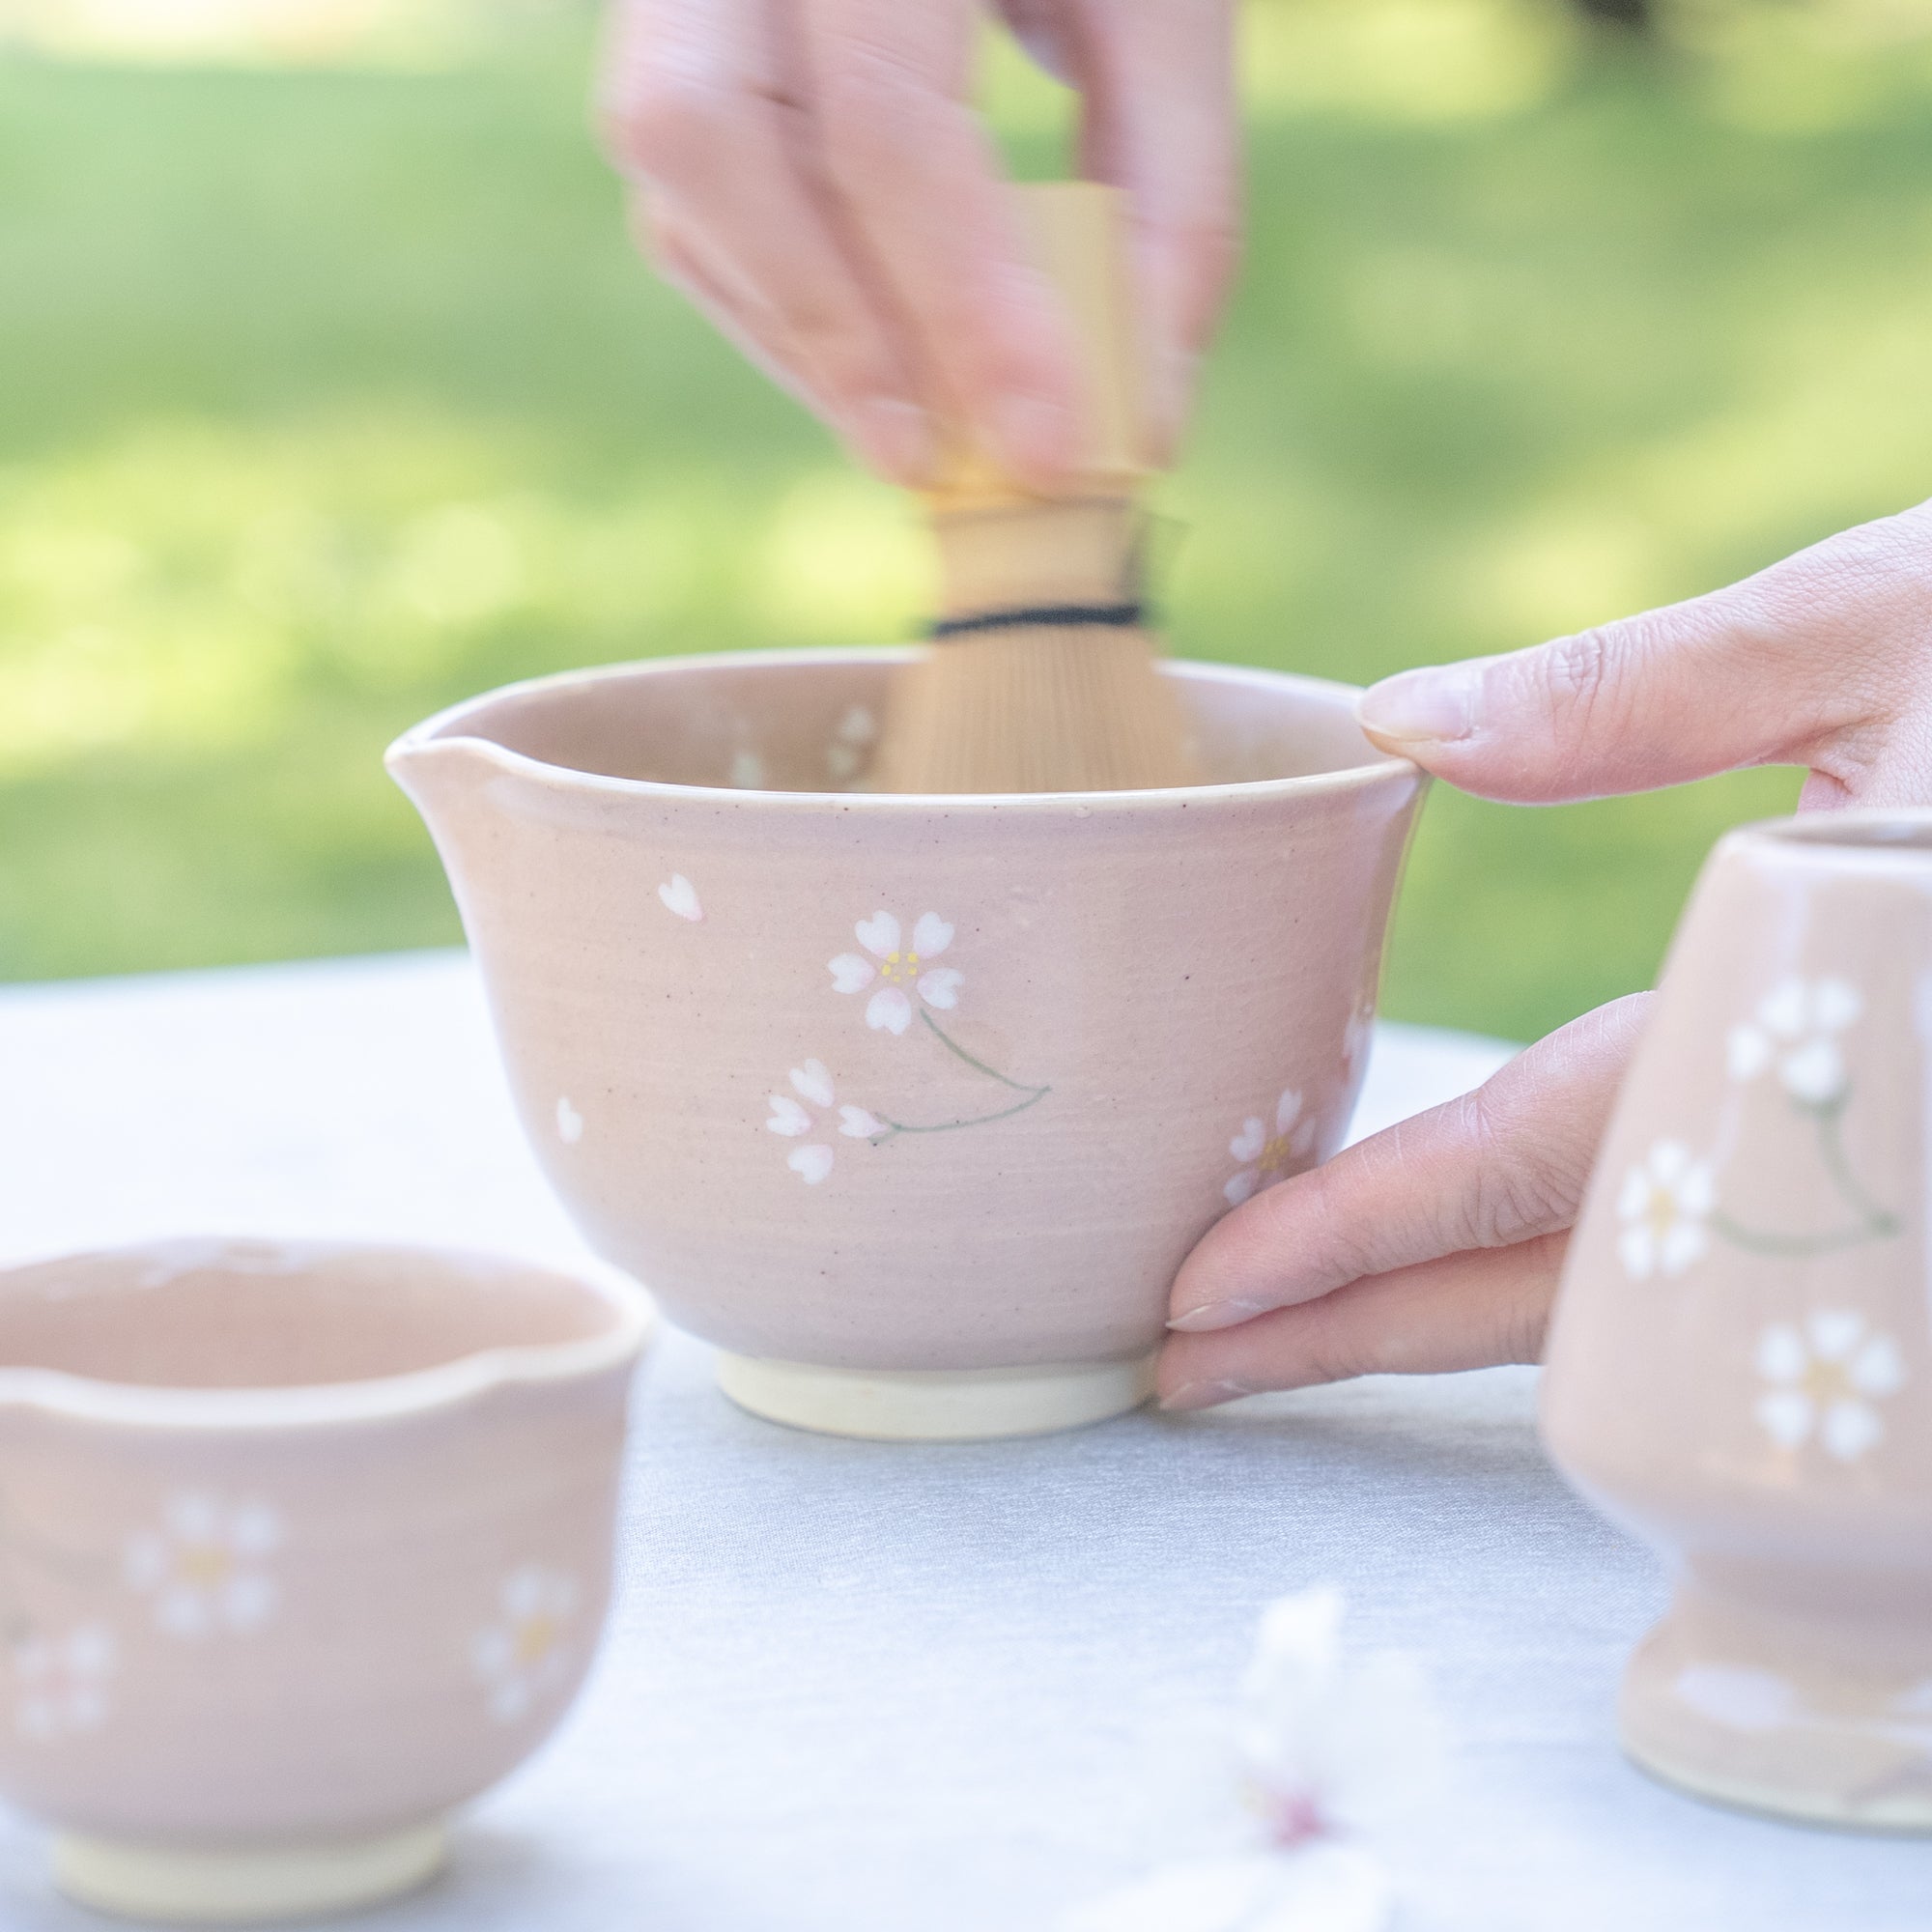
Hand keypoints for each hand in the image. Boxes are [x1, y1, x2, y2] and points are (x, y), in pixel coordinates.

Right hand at [598, 0, 1236, 486]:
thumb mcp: (1170, 2)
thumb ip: (1176, 194)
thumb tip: (1144, 420)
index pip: (884, 110)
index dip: (964, 299)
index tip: (1051, 447)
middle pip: (707, 133)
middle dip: (834, 327)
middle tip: (938, 460)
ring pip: (671, 172)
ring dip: (795, 332)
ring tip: (915, 438)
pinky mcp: (670, 36)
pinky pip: (681, 195)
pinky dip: (777, 304)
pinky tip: (874, 369)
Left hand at [1161, 497, 1931, 1408]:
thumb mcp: (1887, 620)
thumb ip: (1640, 687)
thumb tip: (1396, 717)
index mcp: (1834, 1003)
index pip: (1546, 1163)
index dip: (1362, 1238)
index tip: (1198, 1299)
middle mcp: (1867, 1138)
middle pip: (1577, 1287)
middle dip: (1369, 1334)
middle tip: (1186, 1372)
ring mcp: (1896, 1192)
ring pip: (1649, 1301)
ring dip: (1460, 1328)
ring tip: (1285, 1344)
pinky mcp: (1901, 1195)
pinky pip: (1734, 1266)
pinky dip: (1592, 1285)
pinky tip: (1482, 1280)